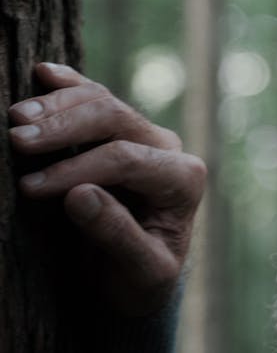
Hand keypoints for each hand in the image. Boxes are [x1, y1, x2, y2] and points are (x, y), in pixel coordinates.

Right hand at [9, 63, 205, 315]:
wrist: (140, 279)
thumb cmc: (142, 280)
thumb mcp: (140, 273)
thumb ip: (117, 235)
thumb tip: (78, 195)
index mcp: (183, 180)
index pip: (126, 159)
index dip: (75, 169)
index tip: (31, 187)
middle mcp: (169, 149)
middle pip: (114, 119)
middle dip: (62, 127)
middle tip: (15, 138)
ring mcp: (144, 135)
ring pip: (101, 102)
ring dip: (56, 105)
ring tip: (15, 117)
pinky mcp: (120, 131)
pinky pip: (94, 98)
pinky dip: (68, 85)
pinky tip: (44, 73)